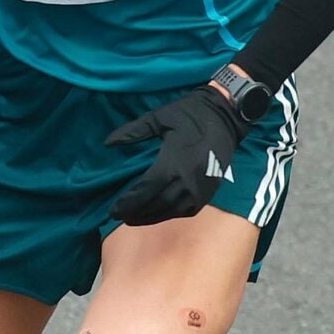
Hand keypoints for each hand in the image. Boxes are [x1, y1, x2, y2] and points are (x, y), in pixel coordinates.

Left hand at [104, 86, 247, 225]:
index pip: (145, 190)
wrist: (225, 116)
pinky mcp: (208, 191)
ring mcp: (199, 188)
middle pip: (156, 204)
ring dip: (152, 217)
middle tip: (120, 217)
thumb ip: (133, 132)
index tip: (113, 210)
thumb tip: (108, 142)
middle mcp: (186, 180)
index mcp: (171, 162)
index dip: (128, 202)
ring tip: (134, 219)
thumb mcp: (158, 118)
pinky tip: (159, 213)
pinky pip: (187, 210)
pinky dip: (171, 214)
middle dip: (137, 213)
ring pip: (171, 210)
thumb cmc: (189, 115)